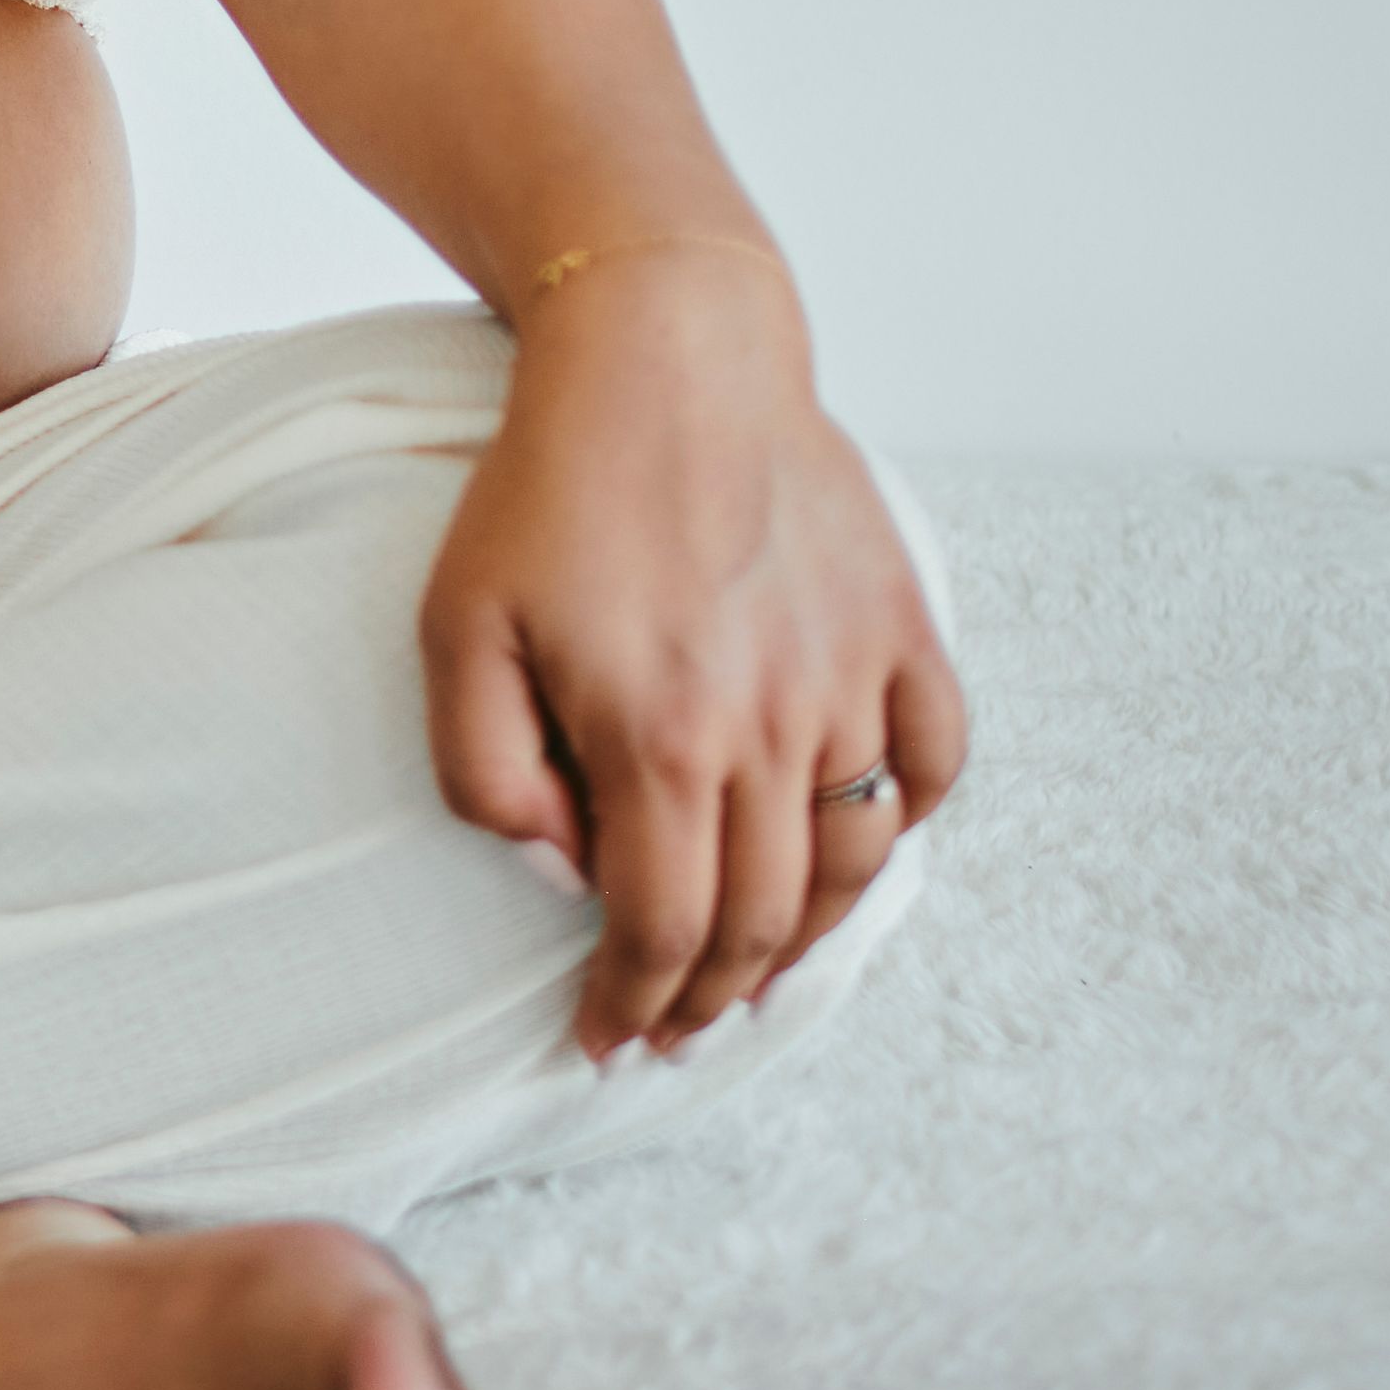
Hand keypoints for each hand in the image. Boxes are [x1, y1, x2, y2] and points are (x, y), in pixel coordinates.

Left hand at [416, 250, 966, 1056]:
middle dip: (711, 998)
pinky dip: (901, 824)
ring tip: (754, 970)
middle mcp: (773, 724)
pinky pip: (932, 764)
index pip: (664, 929)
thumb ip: (484, 769)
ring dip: (805, 940)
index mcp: (659, 735)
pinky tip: (851, 844)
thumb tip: (557, 868)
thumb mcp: (458, 627)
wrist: (668, 351)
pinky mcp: (901, 625)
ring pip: (853, 864)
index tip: (605, 1038)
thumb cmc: (549, 487)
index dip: (634, 1005)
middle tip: (673, 1028)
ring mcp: (850, 677)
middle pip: (761, 919)